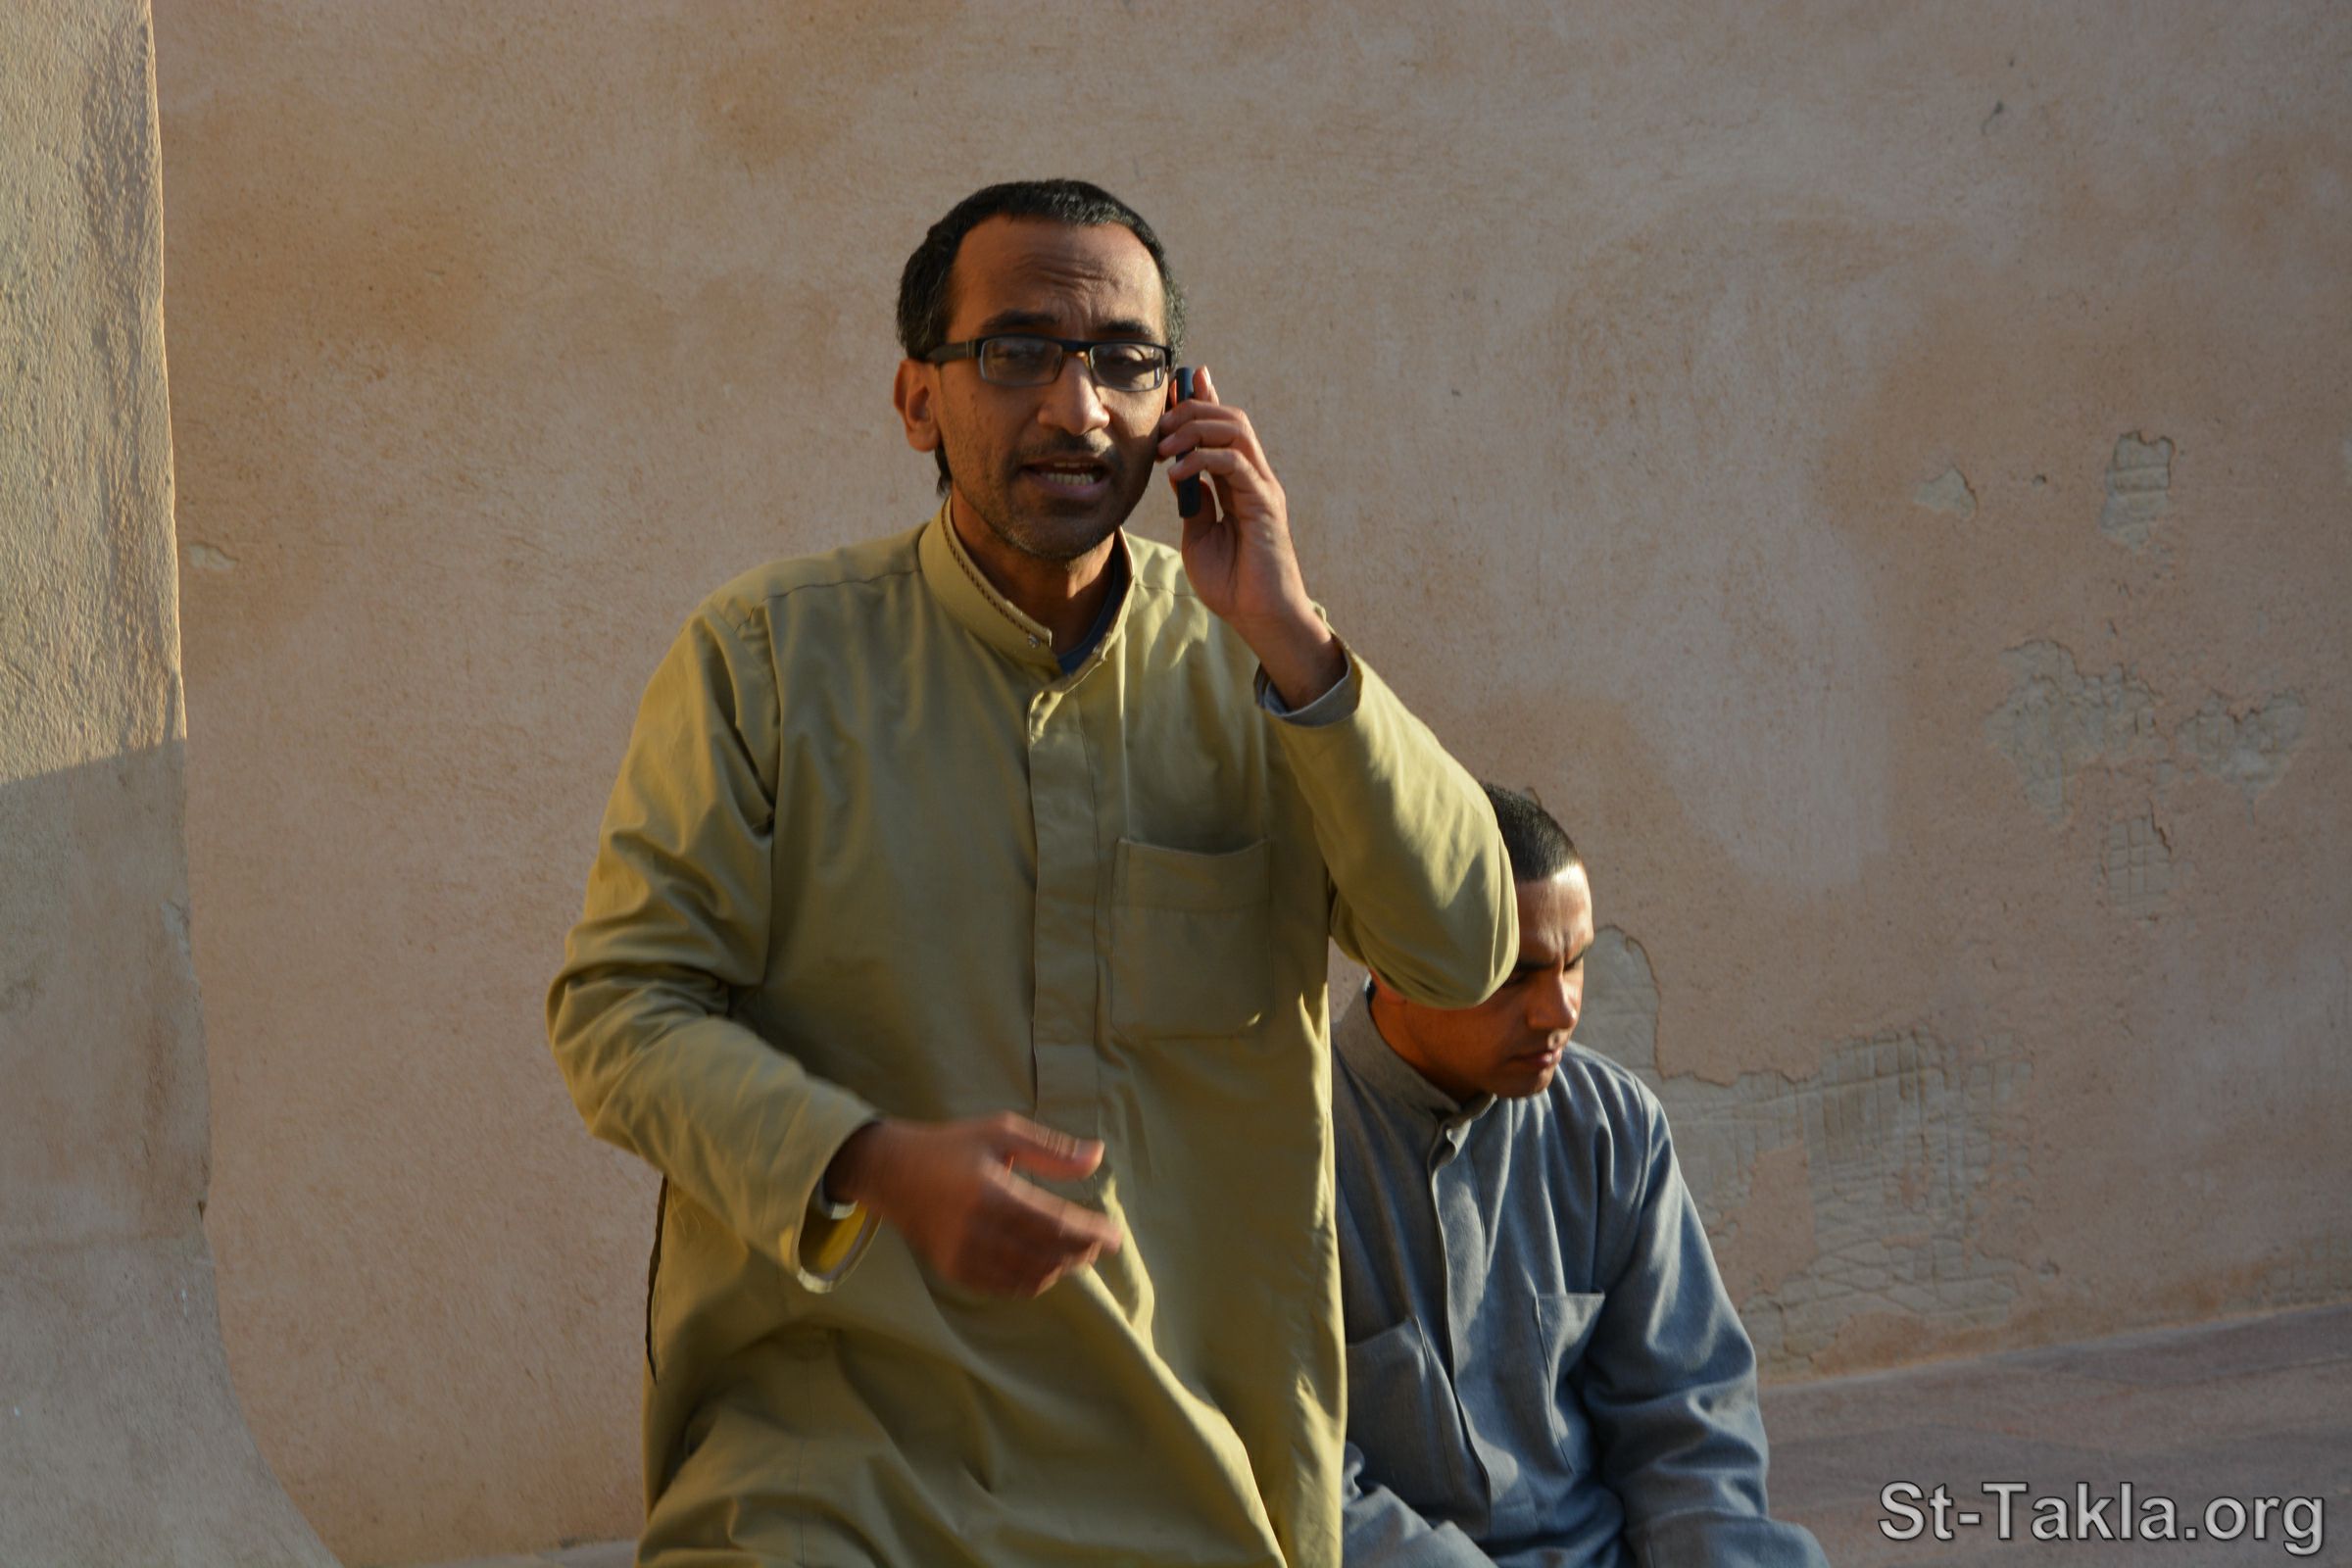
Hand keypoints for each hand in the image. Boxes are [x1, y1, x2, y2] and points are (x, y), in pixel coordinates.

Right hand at [823, 1113, 1121, 1295]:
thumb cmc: (954, 1147)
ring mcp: (962, 1254)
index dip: (1089, 1232)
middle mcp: (975, 1227)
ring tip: (1076, 1254)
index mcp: (990, 1190)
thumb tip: (1097, 1156)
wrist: (892, 1173)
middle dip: (1080, 1252)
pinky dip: (1031, 1280)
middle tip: (1099, 1244)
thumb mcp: (1002, 1133)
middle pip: (1044, 1253)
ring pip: (1027, 1275)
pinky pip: (1003, 1286)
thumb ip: (1051, 1149)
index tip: (1116, 1236)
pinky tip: (1044, 1265)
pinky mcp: (952, 1269)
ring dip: (1059, 1267)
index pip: (1052, 1221)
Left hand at [1158, 367, 1345, 706]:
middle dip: (1191, 411)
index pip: (1224, 428)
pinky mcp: (1264, 503)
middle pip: (1230, 418)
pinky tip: (1178, 473)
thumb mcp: (1199, 535)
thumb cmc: (1232, 583)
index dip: (1203, 400)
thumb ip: (1193, 501)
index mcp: (1239, 484)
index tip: (1175, 384)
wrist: (1259, 617)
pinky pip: (1234, 462)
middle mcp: (1255, 478)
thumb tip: (1178, 471)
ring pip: (1235, 430)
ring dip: (1194, 429)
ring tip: (1165, 449)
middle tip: (1159, 429)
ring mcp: (1262, 488)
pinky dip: (1202, 458)